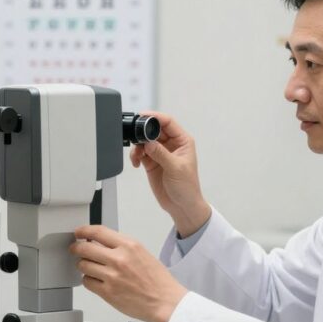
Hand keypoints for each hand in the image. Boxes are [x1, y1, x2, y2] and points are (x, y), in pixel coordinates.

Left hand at [70, 225, 187, 321]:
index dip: (84, 231)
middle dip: (76, 248)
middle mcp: (119, 259)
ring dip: (83, 265)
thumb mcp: (142, 253)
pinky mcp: (107, 292)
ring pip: (83, 265)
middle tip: (75, 249)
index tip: (79, 232)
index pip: (98, 232)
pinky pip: (87, 282)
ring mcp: (111, 276)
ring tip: (89, 267)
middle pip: (85, 248)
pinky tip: (95, 279)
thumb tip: (101, 243)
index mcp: (129, 246)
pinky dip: (88, 280)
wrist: (165, 301)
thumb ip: (121, 247)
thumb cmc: (157, 280)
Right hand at [129, 111, 210, 236]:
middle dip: (143, 133)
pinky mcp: (152, 162)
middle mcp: (171, 144)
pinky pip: (140, 153)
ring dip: (137, 146)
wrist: (181, 205)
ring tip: (137, 156)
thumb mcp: (175, 168)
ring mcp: (160, 153)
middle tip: (136, 139)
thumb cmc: (187, 187)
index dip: (156, 117)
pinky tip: (136, 163)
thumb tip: (148, 142)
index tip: (143, 115)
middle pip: (154, 130)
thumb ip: (161, 154)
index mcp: (182, 141)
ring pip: (145, 141)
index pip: (168, 122)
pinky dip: (135, 156)